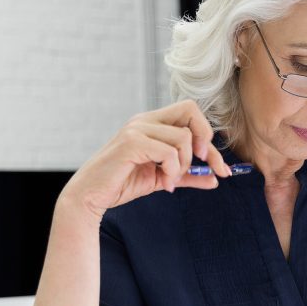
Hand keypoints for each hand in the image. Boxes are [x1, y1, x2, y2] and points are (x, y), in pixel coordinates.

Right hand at [61, 100, 229, 220]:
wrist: (91, 195)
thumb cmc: (123, 183)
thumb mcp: (164, 178)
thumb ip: (188, 176)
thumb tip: (215, 179)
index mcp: (152, 123)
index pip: (190, 112)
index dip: (207, 134)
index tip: (212, 161)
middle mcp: (145, 120)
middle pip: (190, 110)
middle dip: (205, 140)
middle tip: (202, 163)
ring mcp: (137, 129)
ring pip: (183, 137)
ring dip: (184, 165)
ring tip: (171, 181)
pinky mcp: (131, 142)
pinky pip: (168, 152)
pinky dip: (173, 171)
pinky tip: (165, 184)